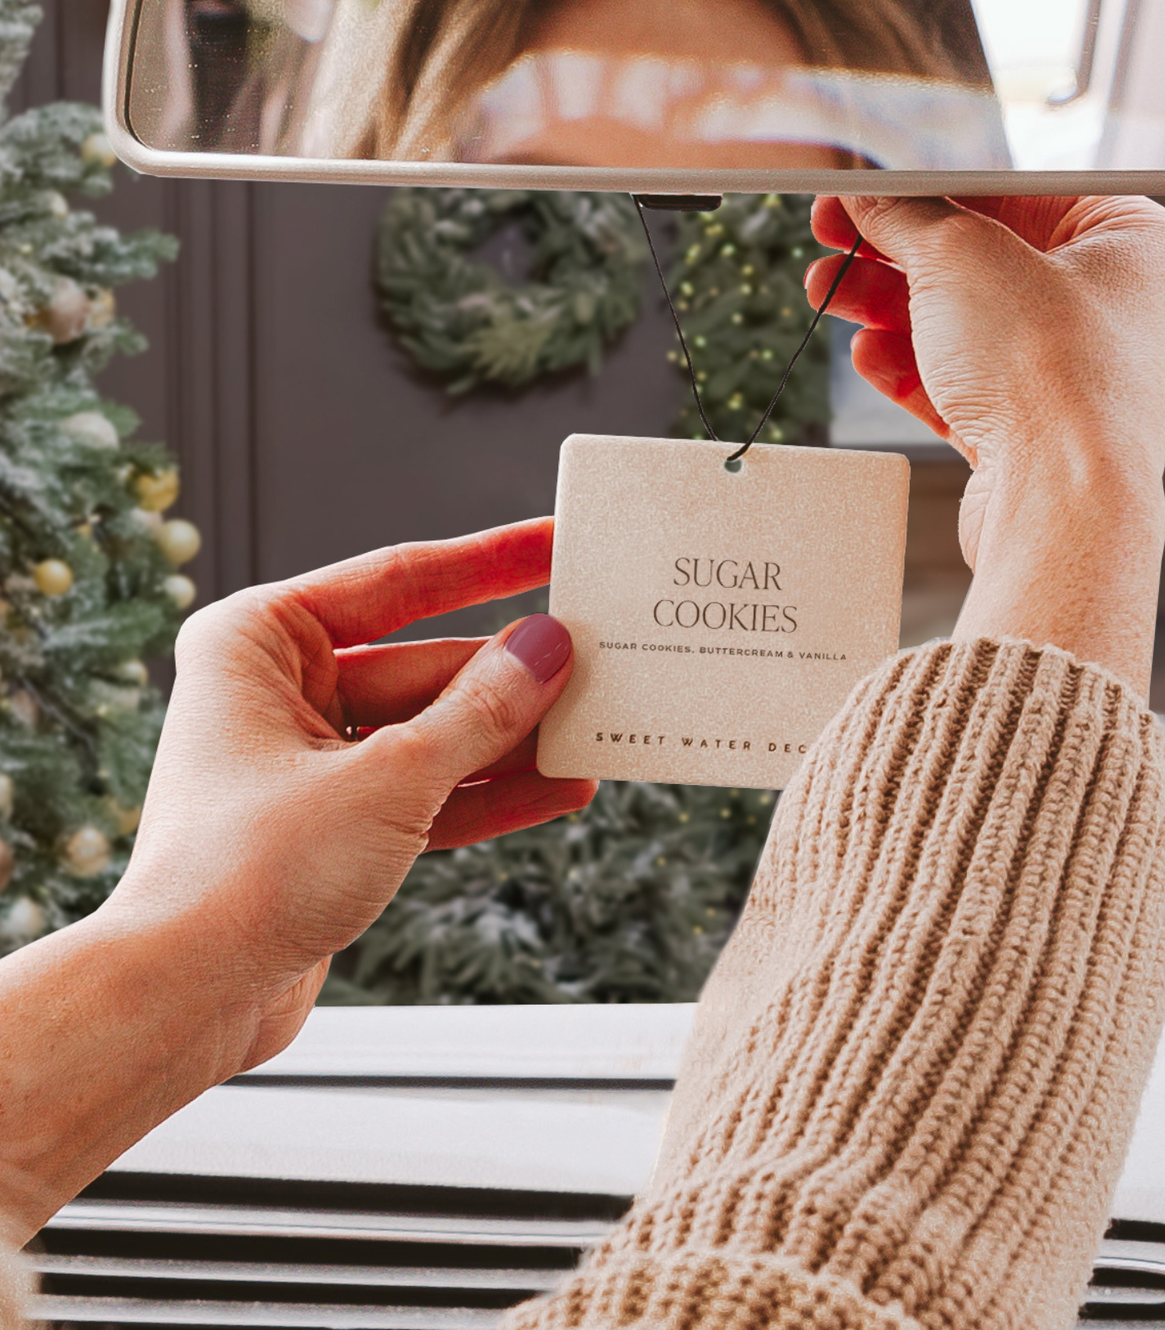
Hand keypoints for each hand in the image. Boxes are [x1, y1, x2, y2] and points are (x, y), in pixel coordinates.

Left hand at [104, 518, 594, 1068]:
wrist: (187, 1000)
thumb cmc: (245, 875)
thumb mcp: (389, 779)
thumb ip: (480, 711)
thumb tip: (548, 648)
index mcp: (261, 641)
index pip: (399, 580)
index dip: (489, 561)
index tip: (555, 540)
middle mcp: (280, 691)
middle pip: (428, 665)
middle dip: (515, 675)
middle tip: (601, 661)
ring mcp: (310, 760)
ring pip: (436, 732)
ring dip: (514, 739)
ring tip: (596, 729)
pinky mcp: (336, 822)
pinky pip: (429, 789)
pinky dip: (490, 792)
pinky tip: (560, 787)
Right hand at [808, 196, 1164, 694]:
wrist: (1058, 507)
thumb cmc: (1049, 375)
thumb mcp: (960, 258)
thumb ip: (905, 215)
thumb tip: (866, 190)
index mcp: (1133, 241)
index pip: (1021, 187)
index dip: (936, 182)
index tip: (874, 183)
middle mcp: (1112, 307)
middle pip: (983, 257)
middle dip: (896, 250)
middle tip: (834, 232)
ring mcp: (1071, 375)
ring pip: (963, 323)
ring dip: (887, 306)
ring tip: (826, 291)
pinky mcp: (1030, 433)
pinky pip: (961, 383)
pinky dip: (910, 366)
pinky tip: (867, 354)